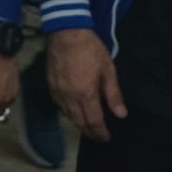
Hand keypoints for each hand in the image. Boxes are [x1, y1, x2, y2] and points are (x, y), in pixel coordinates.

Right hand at [47, 27, 125, 141]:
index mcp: (86, 94)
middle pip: (79, 122)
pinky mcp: (50, 85)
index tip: (106, 138)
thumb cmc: (90, 49)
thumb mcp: (108, 70)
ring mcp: (57, 92)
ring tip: (87, 127)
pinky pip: (59, 106)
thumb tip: (120, 114)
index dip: (100, 132)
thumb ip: (113, 95)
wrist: (67, 32)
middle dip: (89, 132)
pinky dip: (67, 113)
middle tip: (98, 136)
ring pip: (67, 116)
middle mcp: (69, 97)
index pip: (94, 121)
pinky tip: (73, 111)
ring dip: (78, 124)